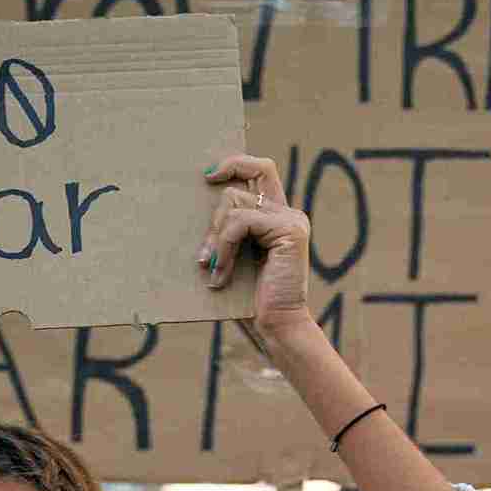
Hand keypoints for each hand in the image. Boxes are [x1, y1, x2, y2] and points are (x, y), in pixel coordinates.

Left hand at [199, 155, 312, 342]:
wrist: (275, 327)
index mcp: (277, 217)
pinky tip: (220, 273)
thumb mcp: (232, 256)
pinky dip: (223, 247)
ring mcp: (292, 220)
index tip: (208, 176)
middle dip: (218, 205)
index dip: (235, 163)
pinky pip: (240, 223)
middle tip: (203, 252)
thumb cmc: (248, 298)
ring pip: (236, 202)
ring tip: (210, 268)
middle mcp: (288, 213)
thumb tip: (198, 204)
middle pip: (248, 177)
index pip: (260, 171)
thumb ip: (226, 230)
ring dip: (215, 237)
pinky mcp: (290, 230)